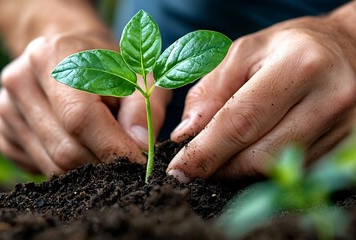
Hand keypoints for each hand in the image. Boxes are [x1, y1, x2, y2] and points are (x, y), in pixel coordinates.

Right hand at [0, 33, 170, 175]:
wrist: (70, 55)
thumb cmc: (109, 65)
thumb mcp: (138, 74)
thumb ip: (143, 108)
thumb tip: (140, 147)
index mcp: (51, 56)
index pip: (79, 117)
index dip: (112, 147)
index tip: (138, 163)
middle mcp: (19, 81)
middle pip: (64, 148)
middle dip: (102, 163)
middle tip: (125, 161)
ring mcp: (5, 109)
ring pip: (52, 165)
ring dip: (86, 167)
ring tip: (102, 144)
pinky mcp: (3, 134)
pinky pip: (39, 168)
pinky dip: (66, 168)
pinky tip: (78, 143)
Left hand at [168, 15, 355, 181]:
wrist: (345, 51)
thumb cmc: (286, 49)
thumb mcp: (242, 53)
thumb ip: (210, 91)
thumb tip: (185, 135)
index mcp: (298, 66)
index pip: (241, 121)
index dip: (204, 151)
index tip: (179, 170)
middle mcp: (330, 99)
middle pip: (259, 155)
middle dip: (220, 167)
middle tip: (198, 164)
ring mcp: (345, 129)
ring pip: (276, 171)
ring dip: (241, 170)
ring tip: (227, 153)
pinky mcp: (348, 149)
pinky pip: (295, 174)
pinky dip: (266, 170)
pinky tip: (256, 152)